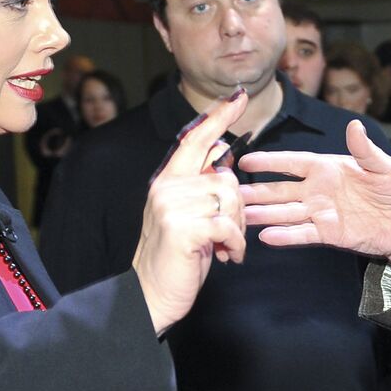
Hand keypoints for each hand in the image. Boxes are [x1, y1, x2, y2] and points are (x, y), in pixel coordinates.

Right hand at [132, 91, 247, 334]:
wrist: (152, 294)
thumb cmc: (177, 258)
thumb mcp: (189, 215)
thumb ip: (202, 186)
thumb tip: (224, 156)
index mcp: (168, 179)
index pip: (195, 139)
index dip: (218, 117)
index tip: (238, 96)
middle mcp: (166, 186)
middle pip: (226, 177)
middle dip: (239, 208)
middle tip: (229, 234)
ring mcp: (171, 205)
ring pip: (230, 200)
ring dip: (237, 228)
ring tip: (225, 247)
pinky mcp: (182, 227)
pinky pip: (228, 224)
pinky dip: (236, 244)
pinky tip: (227, 256)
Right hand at [239, 120, 390, 280]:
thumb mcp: (385, 168)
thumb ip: (366, 151)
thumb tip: (354, 125)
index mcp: (328, 168)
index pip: (293, 162)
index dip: (270, 161)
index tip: (245, 160)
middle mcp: (318, 190)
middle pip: (281, 190)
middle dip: (256, 191)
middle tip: (229, 192)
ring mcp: (321, 213)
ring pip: (285, 213)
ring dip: (263, 214)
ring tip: (240, 216)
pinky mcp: (328, 234)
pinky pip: (303, 234)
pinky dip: (285, 236)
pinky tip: (265, 237)